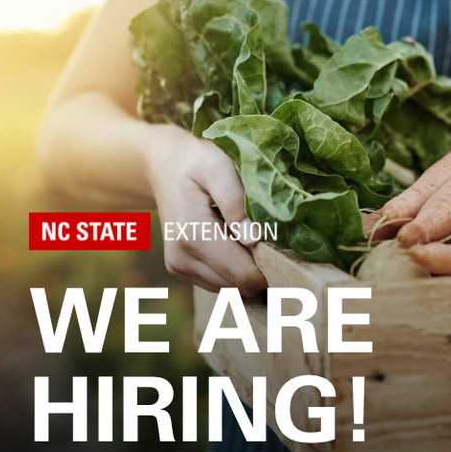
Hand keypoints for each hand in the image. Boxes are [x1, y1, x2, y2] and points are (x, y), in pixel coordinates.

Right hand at [146, 126, 267, 296]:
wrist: (163, 166)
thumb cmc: (196, 162)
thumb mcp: (218, 167)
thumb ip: (235, 201)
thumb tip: (254, 238)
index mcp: (193, 234)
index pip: (241, 274)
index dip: (270, 268)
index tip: (287, 251)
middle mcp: (182, 258)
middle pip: (239, 285)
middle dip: (261, 270)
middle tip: (276, 242)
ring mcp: (180, 267)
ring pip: (230, 289)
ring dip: (247, 272)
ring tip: (253, 239)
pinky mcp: (182, 270)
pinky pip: (220, 284)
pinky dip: (234, 271)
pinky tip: (238, 245)